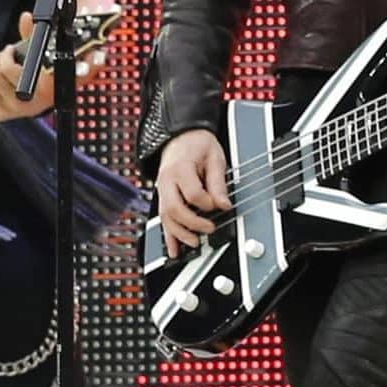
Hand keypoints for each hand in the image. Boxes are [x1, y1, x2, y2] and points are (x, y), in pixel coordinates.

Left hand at [0, 13, 56, 123]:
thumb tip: (26, 18)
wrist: (45, 97)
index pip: (12, 71)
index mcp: (44, 90)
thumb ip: (35, 35)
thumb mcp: (46, 54)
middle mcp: (28, 104)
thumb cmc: (47, 73)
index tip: (11, 49)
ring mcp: (12, 112)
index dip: (7, 57)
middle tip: (3, 54)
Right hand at [155, 128, 231, 256]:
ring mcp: (162, 190)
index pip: (193, 193)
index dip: (208, 203)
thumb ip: (218, 183)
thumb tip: (224, 205)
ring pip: (165, 217)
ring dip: (179, 233)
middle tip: (210, 229)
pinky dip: (168, 236)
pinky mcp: (162, 197)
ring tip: (194, 244)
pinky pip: (162, 219)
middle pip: (174, 208)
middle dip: (192, 223)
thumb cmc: (198, 145)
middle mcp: (167, 181)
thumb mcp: (215, 159)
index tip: (221, 206)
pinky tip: (173, 250)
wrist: (181, 136)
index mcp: (180, 169)